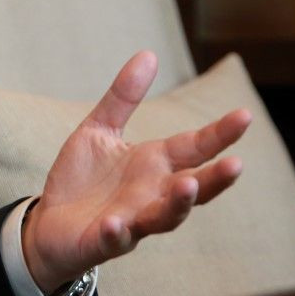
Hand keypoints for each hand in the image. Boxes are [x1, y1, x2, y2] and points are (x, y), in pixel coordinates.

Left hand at [22, 51, 250, 291]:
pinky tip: (115, 223)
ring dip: (178, 205)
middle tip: (236, 164)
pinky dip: (117, 233)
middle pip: (192, 189)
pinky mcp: (103, 241)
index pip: (194, 147)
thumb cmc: (83, 180)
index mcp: (153, 165)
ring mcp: (131, 221)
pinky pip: (114, 240)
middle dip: (214, 180)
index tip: (245, 115)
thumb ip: (123, 97)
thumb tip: (149, 54)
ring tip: (188, 186)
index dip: (219, 134)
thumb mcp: (99, 130)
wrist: (49, 225)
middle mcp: (151, 195)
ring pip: (163, 218)